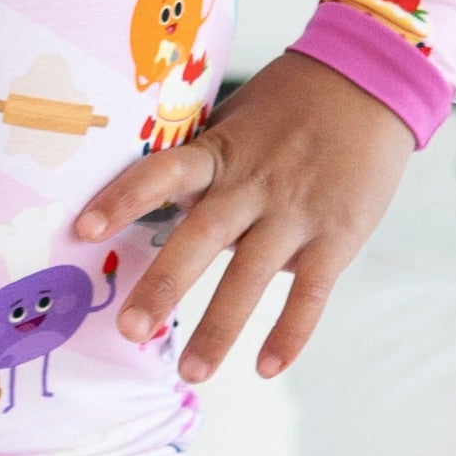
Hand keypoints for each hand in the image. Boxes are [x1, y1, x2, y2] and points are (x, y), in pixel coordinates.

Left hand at [70, 52, 410, 381]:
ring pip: (251, 276)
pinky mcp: (337, 235)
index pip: (162, 173)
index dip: (124, 198)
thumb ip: (199, 168)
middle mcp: (253, 184)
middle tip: (130, 330)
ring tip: (192, 372)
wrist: (370, 83)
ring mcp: (296, 212)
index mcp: (219, 152)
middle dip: (163, 285)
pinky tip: (266, 367)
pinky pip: (310, 292)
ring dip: (220, 327)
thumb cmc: (289, 107)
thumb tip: (153, 214)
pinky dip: (289, 332)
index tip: (85, 229)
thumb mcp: (234, 123)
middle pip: (201, 237)